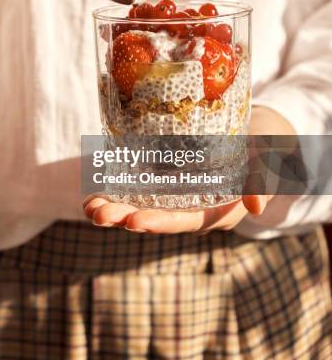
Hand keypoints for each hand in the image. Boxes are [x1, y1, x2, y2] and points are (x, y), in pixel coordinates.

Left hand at [83, 107, 293, 233]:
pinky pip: (140, 187)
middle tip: (97, 214)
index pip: (186, 221)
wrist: (260, 136)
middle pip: (157, 217)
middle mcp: (195, 208)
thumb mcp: (271, 162)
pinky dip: (118, 188)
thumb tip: (256, 207)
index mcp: (219, 211)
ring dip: (115, 207)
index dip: (160, 222)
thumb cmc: (267, 150)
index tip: (134, 221)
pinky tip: (94, 189)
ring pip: (144, 205)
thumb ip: (265, 181)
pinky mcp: (169, 180)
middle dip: (126, 217)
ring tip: (88, 205)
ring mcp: (180, 195)